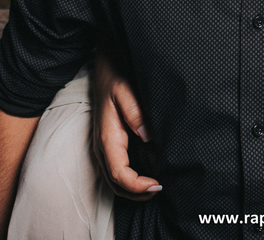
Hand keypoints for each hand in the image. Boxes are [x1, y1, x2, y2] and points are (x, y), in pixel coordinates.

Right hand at [91, 49, 162, 200]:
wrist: (104, 69)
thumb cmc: (115, 79)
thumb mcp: (125, 91)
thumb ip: (135, 113)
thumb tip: (148, 137)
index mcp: (108, 138)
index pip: (119, 173)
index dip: (137, 185)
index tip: (158, 184)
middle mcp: (103, 147)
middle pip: (115, 184)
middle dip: (136, 193)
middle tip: (160, 190)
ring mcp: (104, 148)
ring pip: (114, 181)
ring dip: (133, 190)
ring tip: (155, 188)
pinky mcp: (109, 145)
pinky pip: (116, 171)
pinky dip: (130, 181)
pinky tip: (147, 177)